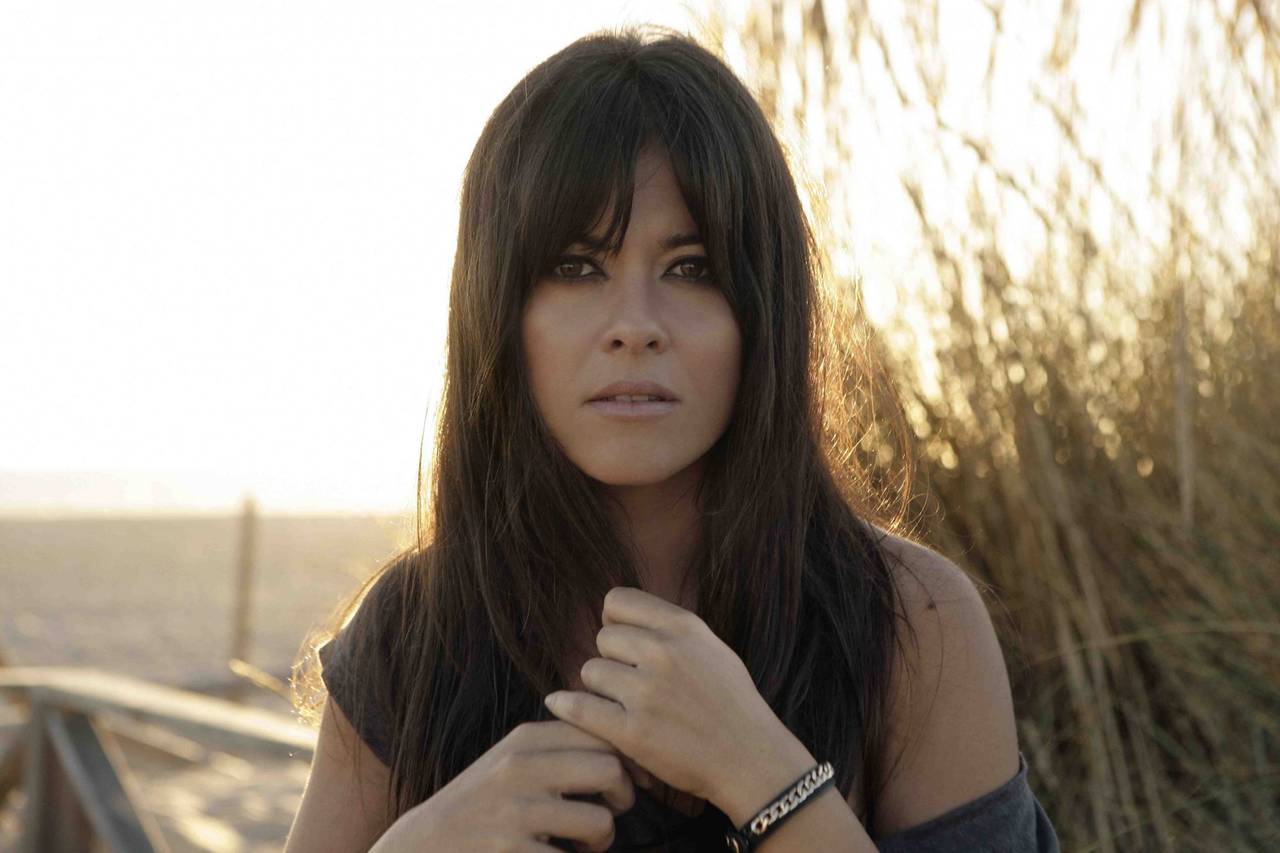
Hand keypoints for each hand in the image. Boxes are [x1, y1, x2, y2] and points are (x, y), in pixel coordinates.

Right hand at [374, 719, 635, 851]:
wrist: (423, 844)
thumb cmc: (481, 803)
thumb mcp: (510, 759)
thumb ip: (557, 746)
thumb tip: (623, 746)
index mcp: (524, 740)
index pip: (600, 732)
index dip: (628, 758)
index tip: (634, 779)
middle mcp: (520, 769)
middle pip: (609, 770)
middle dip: (622, 796)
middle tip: (609, 811)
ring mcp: (515, 813)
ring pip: (600, 821)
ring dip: (602, 839)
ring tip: (584, 843)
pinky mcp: (511, 852)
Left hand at [542, 586, 798, 806]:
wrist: (751, 759)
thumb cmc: (732, 704)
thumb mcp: (712, 647)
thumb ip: (669, 628)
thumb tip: (618, 614)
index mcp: (683, 627)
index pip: (617, 601)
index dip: (614, 621)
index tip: (621, 644)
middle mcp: (664, 653)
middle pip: (603, 638)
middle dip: (612, 660)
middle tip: (630, 685)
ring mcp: (647, 693)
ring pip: (590, 672)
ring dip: (600, 689)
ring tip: (624, 706)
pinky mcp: (632, 732)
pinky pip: (580, 707)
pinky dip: (568, 707)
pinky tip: (562, 705)